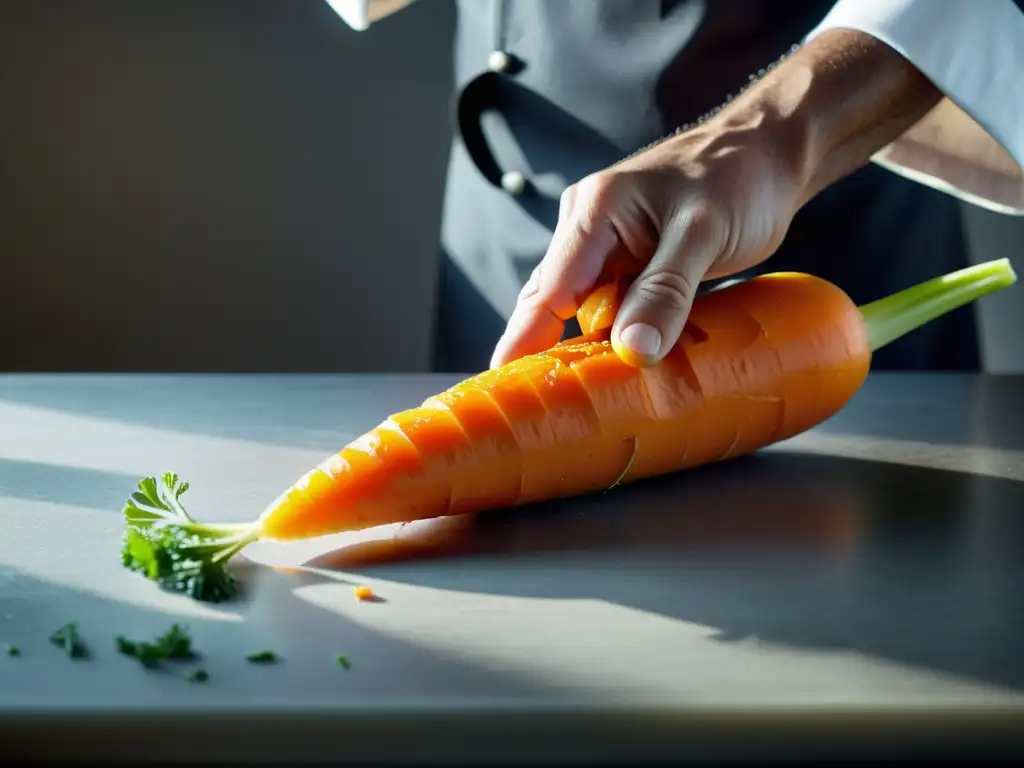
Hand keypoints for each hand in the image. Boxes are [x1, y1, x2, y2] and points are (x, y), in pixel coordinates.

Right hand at [488, 29, 942, 369]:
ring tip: (574, 406)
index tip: (504, 390)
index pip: (546, 292)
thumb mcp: (703, 235)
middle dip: (542, 354)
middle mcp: (588, 227)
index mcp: (593, 213)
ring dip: (585, 350)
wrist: (771, 153)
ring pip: (583, 309)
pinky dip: (614, 337)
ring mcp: (608, 244)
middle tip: (534, 413)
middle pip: (552, 303)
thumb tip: (632, 353)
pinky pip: (612, 306)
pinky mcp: (632, 260)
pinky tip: (618, 371)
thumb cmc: (740, 179)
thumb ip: (666, 291)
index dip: (523, 343)